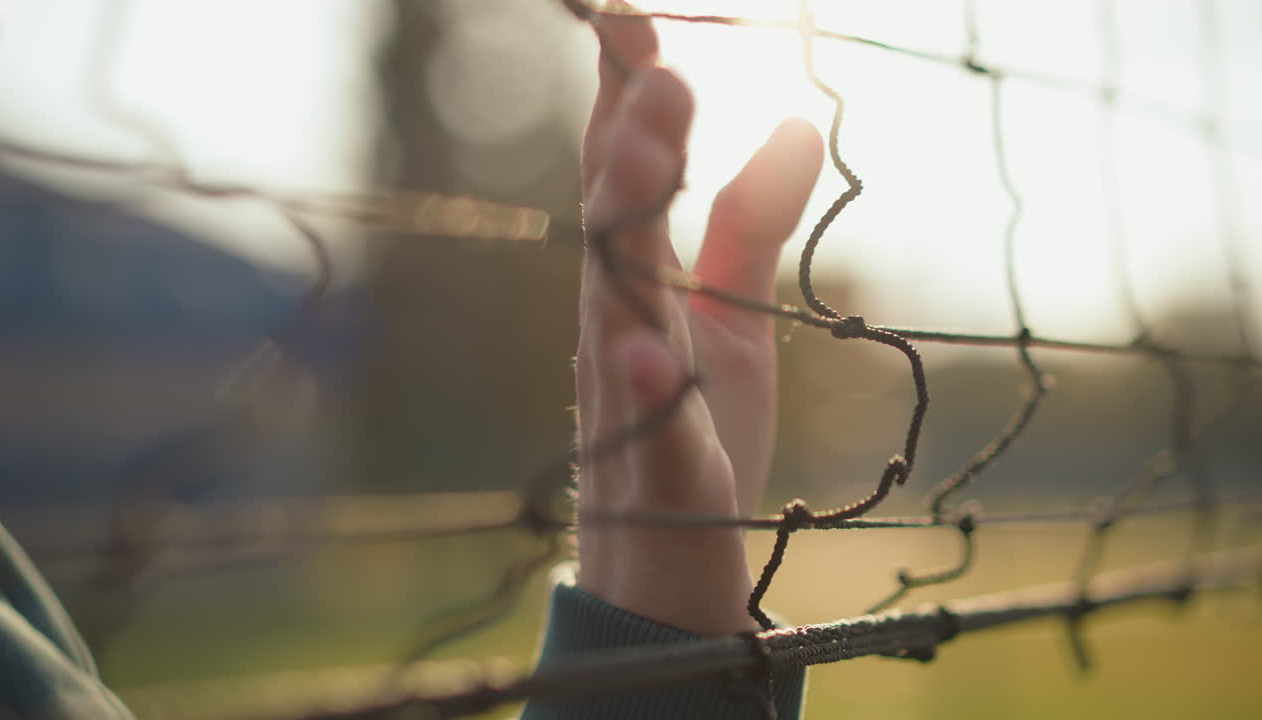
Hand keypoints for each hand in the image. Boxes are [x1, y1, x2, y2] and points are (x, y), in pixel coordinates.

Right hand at [574, 13, 823, 634]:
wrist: (671, 565)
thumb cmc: (695, 436)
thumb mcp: (736, 322)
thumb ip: (749, 230)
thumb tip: (797, 124)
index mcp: (637, 286)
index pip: (622, 176)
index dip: (627, 98)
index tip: (635, 16)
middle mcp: (617, 325)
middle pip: (613, 218)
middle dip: (630, 135)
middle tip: (654, 58)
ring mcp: (627, 394)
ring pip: (614, 297)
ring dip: (624, 220)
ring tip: (642, 141)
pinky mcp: (655, 464)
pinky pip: (642, 421)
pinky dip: (637, 384)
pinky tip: (642, 351)